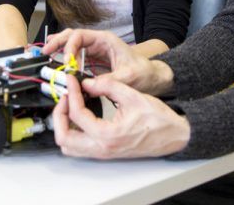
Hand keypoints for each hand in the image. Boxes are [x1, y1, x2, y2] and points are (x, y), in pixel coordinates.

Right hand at [42, 28, 172, 95]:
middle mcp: (99, 43)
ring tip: (46, 54)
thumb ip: (108, 80)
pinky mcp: (95, 62)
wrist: (153, 78)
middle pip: (73, 36)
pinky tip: (58, 62)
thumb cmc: (144, 73)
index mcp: (106, 40)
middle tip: (45, 51)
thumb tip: (87, 86)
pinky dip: (66, 59)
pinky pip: (77, 57)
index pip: (80, 36)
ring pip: (72, 45)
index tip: (66, 61)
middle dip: (58, 41)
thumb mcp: (128, 77)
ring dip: (59, 48)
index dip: (70, 47)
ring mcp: (96, 52)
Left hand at [53, 74, 189, 158]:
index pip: (77, 114)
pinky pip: (79, 147)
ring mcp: (102, 153)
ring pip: (69, 147)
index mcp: (107, 135)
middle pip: (64, 138)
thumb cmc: (158, 119)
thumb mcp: (132, 95)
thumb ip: (107, 86)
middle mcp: (101, 148)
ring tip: (70, 106)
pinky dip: (73, 132)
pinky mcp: (105, 152)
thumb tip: (87, 82)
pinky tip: (80, 116)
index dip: (72, 94)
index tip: (73, 81)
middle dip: (59, 115)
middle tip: (65, 97)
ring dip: (64, 126)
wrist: (173, 135)